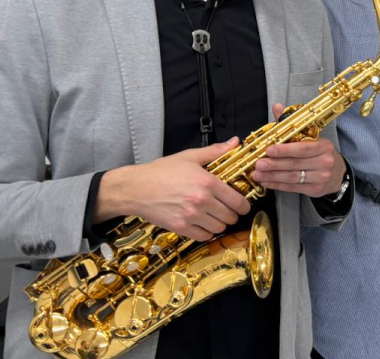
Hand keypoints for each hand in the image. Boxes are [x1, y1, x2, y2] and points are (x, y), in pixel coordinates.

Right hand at [100, 137, 251, 241]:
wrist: (135, 188)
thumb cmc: (161, 171)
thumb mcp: (189, 157)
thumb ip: (215, 151)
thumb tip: (235, 142)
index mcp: (207, 182)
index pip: (237, 201)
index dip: (244, 205)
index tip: (242, 205)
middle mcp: (201, 201)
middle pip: (231, 216)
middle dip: (233, 214)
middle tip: (228, 210)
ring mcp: (191, 216)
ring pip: (219, 228)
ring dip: (220, 223)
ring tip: (215, 216)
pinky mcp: (181, 227)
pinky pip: (204, 236)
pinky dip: (207, 232)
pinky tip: (203, 224)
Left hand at [251, 103, 346, 197]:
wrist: (337, 174)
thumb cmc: (319, 153)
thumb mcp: (310, 137)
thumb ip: (291, 124)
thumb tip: (277, 107)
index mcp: (324, 146)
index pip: (303, 149)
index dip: (285, 150)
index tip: (268, 150)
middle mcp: (325, 162)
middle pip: (295, 164)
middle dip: (274, 164)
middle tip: (257, 164)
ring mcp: (321, 177)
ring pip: (292, 177)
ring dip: (272, 176)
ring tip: (257, 174)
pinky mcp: (315, 190)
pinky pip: (293, 188)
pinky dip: (278, 185)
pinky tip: (267, 182)